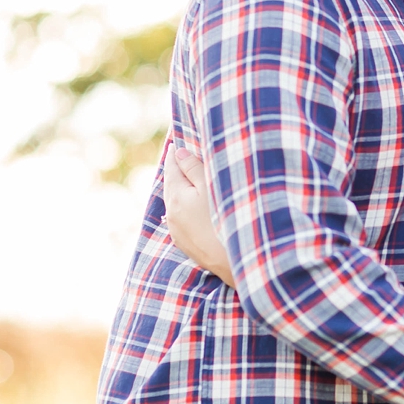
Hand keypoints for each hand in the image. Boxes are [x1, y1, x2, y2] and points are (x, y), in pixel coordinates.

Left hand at [162, 143, 235, 287]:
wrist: (232, 262)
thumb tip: (179, 152)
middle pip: (171, 185)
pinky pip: (180, 218)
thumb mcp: (211, 188)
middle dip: (176, 171)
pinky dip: (185, 207)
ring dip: (181, 190)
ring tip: (189, 179)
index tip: (176, 142)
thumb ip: (193, 168)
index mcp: (176, 197)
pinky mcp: (185, 243)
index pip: (172, 168)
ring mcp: (177, 231)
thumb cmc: (225, 219)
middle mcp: (171, 214)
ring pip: (175, 203)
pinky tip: (194, 206)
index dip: (175, 153)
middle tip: (182, 156)